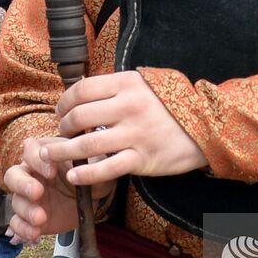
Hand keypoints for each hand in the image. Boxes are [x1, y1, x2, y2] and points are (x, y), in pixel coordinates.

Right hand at [4, 136, 107, 244]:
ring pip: (15, 201)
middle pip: (13, 175)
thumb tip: (81, 171)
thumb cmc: (92, 172)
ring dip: (26, 210)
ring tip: (41, 218)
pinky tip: (35, 233)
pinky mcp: (30, 217)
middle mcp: (31, 173)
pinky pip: (17, 223)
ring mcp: (28, 197)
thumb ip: (89, 165)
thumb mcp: (96, 164)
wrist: (94, 196)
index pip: (30, 151)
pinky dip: (23, 229)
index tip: (52, 171)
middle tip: (38, 193)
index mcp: (45, 154)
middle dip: (22, 184)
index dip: (36, 160)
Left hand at [40, 70, 207, 186]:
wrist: (209, 127)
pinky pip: (106, 168)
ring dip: (62, 151)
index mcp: (129, 84)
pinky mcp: (142, 159)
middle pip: (79, 116)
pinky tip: (73, 175)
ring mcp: (135, 134)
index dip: (64, 101)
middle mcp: (129, 107)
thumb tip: (90, 89)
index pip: (83, 89)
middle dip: (61, 127)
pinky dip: (85, 173)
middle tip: (58, 133)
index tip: (60, 110)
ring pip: (86, 143)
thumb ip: (121, 85)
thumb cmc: (177, 104)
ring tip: (48, 155)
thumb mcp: (150, 82)